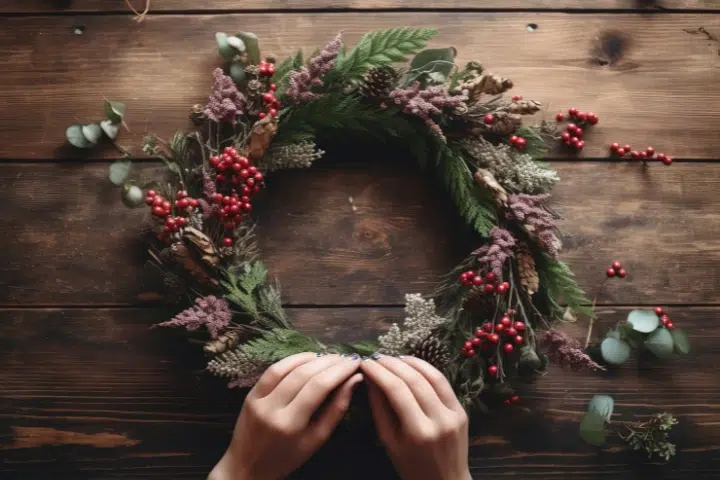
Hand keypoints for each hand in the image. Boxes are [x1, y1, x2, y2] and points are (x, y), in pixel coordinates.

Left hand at [209, 352, 362, 479]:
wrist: (247, 466)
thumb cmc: (287, 458)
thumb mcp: (317, 440)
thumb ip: (336, 409)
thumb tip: (354, 380)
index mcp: (290, 424)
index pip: (319, 387)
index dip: (339, 370)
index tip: (355, 362)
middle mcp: (272, 408)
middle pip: (304, 374)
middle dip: (329, 362)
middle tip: (347, 357)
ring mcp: (258, 399)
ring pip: (288, 368)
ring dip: (312, 358)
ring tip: (331, 357)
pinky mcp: (250, 393)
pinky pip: (273, 370)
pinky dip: (293, 360)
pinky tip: (308, 358)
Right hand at [361, 355, 469, 479]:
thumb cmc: (411, 467)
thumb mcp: (389, 442)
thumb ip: (379, 409)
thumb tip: (371, 379)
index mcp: (418, 433)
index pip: (396, 390)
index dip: (378, 372)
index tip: (365, 363)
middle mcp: (439, 420)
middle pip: (413, 380)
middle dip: (392, 364)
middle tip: (376, 357)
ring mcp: (454, 414)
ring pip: (432, 376)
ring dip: (410, 362)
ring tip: (392, 358)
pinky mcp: (462, 410)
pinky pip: (443, 383)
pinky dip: (427, 370)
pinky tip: (412, 365)